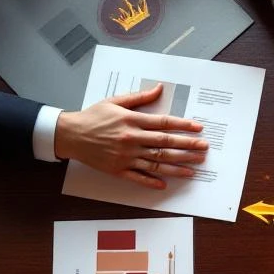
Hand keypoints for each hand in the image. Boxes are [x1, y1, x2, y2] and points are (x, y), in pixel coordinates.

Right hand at [54, 83, 207, 189]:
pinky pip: (138, 177)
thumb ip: (140, 98)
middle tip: (204, 148)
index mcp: (132, 121)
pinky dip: (151, 181)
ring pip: (156, 163)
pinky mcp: (118, 169)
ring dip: (177, 166)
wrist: (69, 134)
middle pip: (165, 144)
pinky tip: (166, 184)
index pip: (164, 123)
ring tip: (194, 169)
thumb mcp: (115, 102)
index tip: (198, 128)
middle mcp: (131, 139)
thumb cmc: (93, 116)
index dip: (183, 126)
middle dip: (187, 146)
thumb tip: (160, 88)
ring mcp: (125, 156)